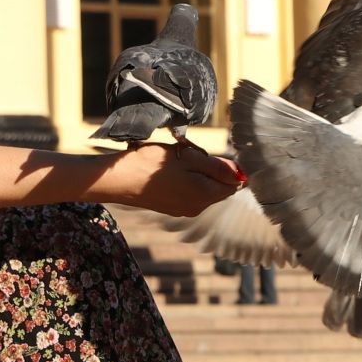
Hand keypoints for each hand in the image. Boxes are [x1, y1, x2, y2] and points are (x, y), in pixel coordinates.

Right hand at [88, 140, 243, 217]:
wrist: (118, 180)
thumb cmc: (151, 165)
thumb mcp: (188, 158)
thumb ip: (217, 167)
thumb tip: (242, 174)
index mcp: (205, 195)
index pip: (236, 183)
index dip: (232, 166)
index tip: (215, 152)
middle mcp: (199, 207)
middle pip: (221, 187)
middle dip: (215, 169)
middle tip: (194, 153)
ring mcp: (185, 209)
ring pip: (206, 188)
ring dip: (201, 173)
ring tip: (181, 159)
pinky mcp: (173, 207)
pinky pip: (191, 192)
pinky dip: (189, 179)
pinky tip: (172, 170)